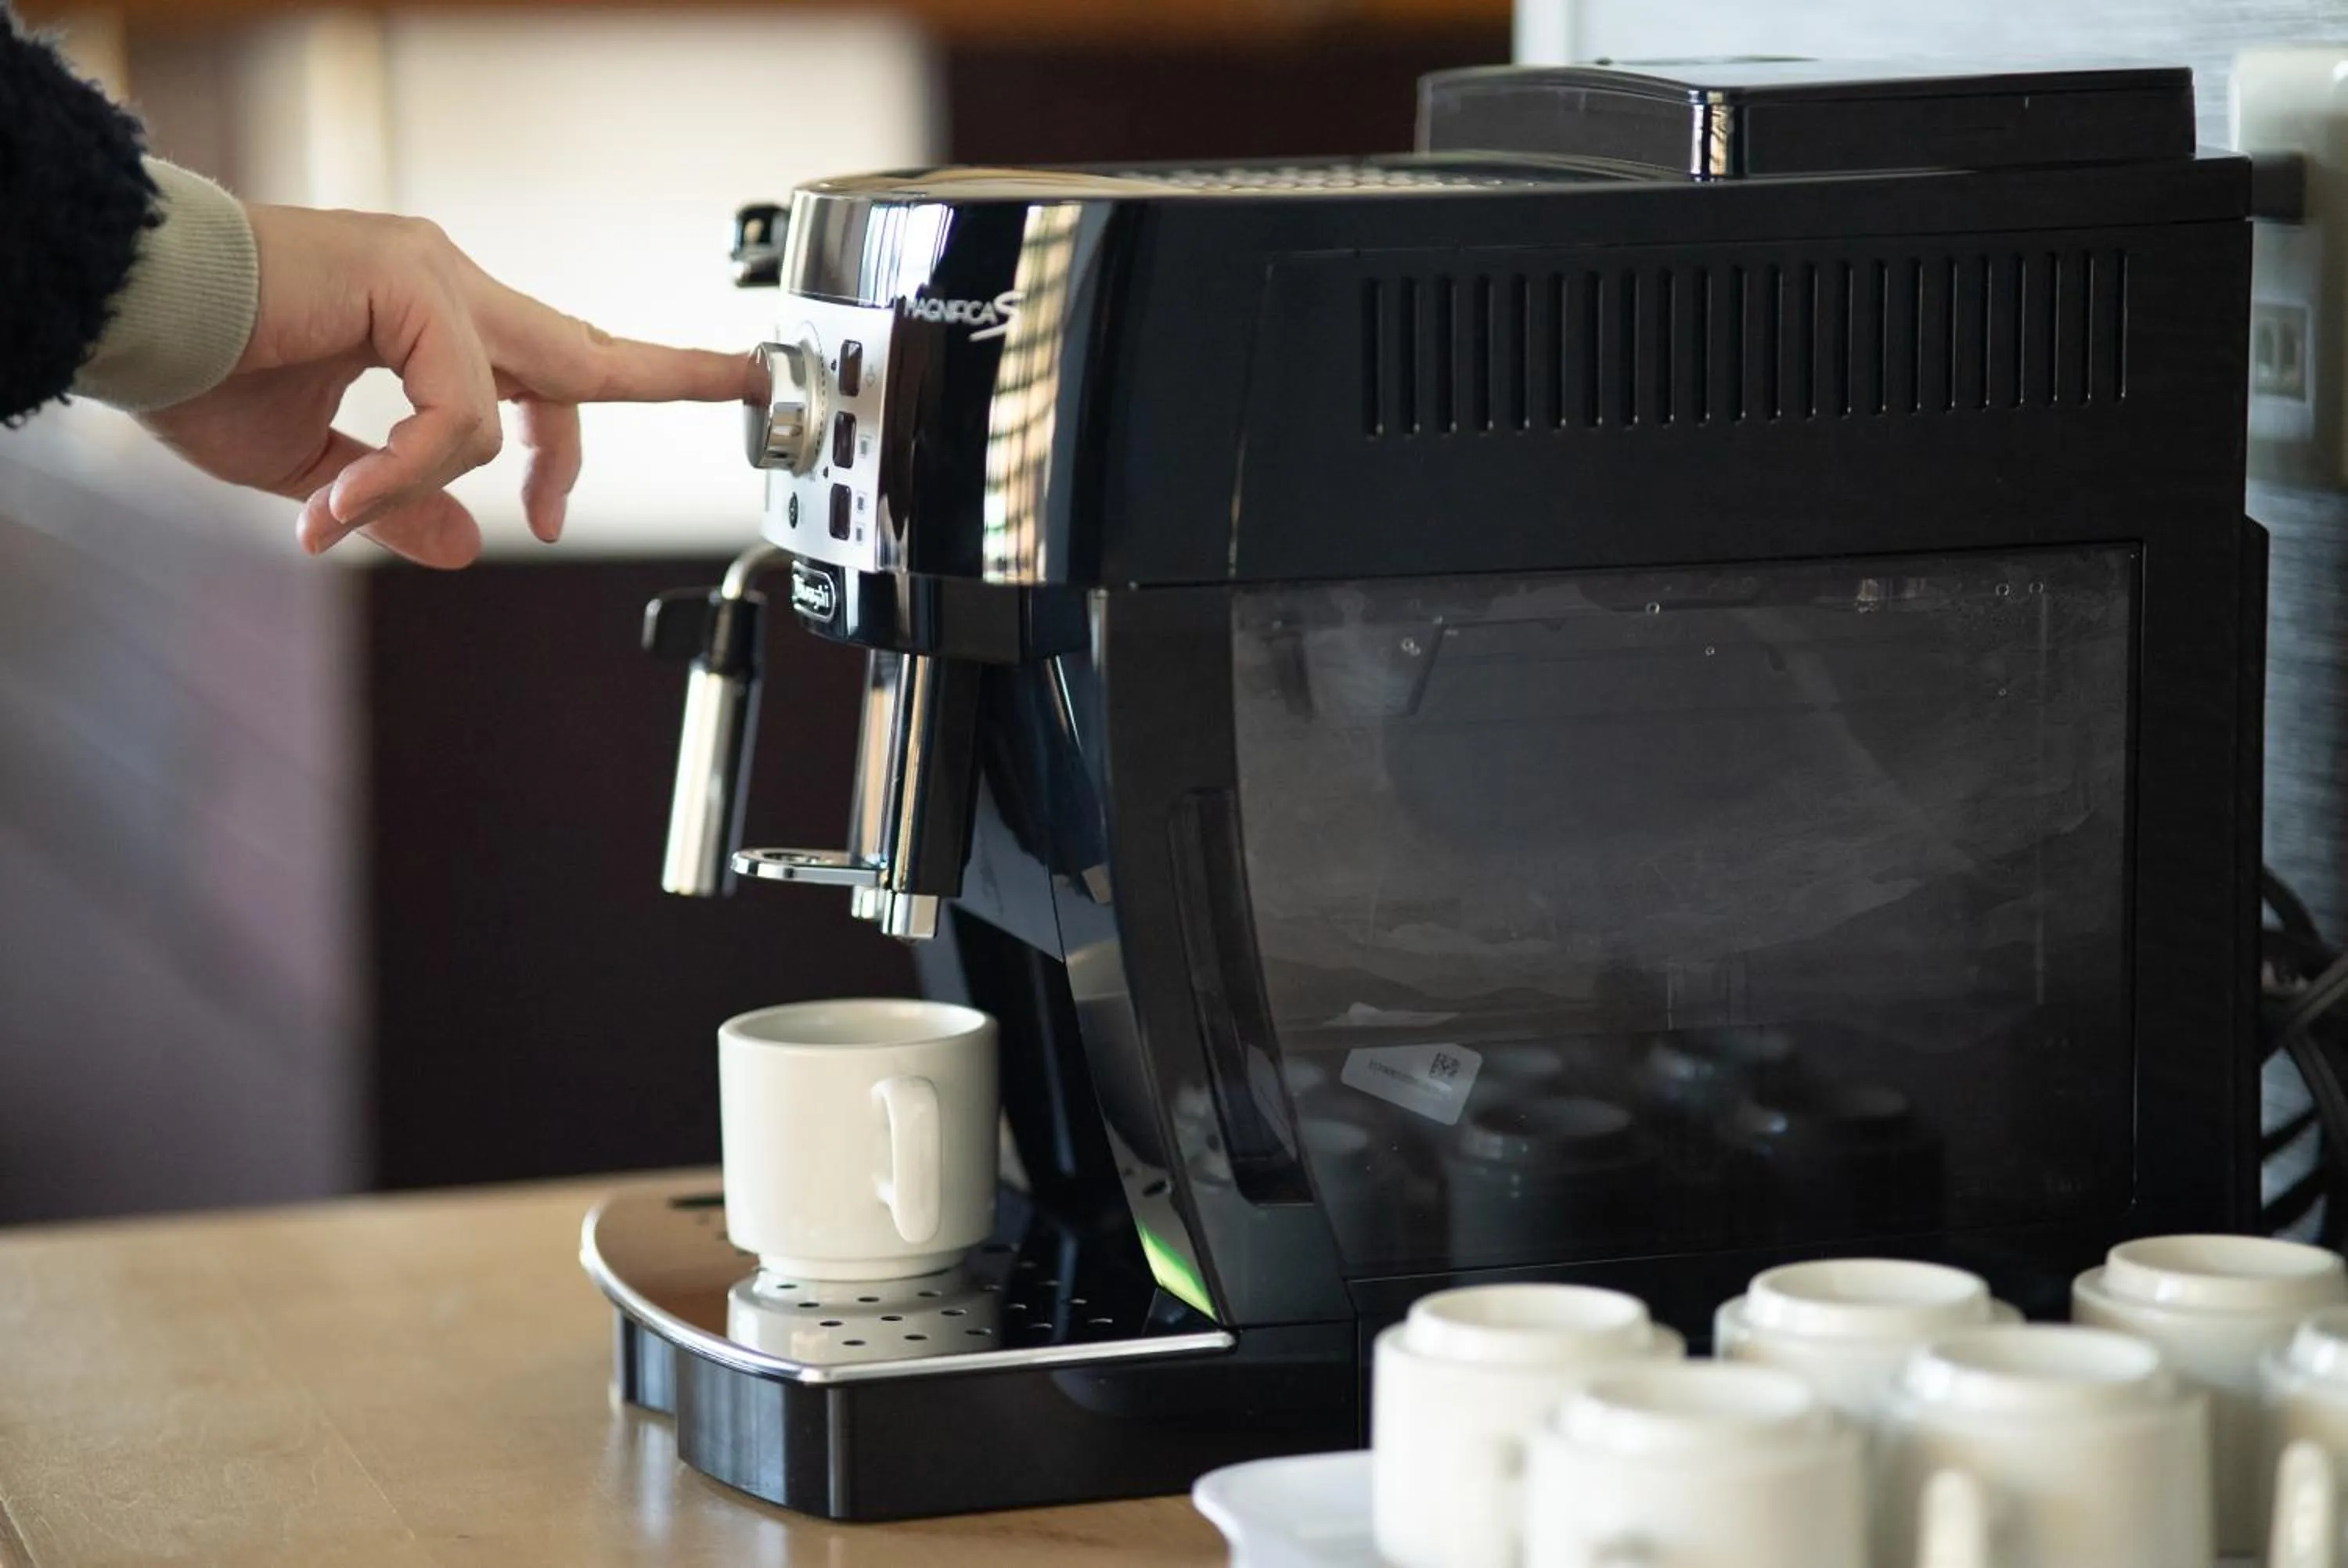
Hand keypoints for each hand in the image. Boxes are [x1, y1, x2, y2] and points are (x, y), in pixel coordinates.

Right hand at [140, 204, 754, 567]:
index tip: (559, 507)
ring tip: (338, 503)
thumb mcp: (315, 470)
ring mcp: (433, 275)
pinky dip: (409, 469)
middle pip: (586, 352)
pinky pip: (458, 414)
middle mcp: (446, 284)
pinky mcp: (409, 282)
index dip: (575, 437)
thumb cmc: (200, 370)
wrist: (128, 311)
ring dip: (431, 480)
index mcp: (430, 317)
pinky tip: (340, 493)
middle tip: (756, 379)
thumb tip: (465, 548)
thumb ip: (396, 502)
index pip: (548, 369)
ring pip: (513, 403)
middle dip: (675, 372)